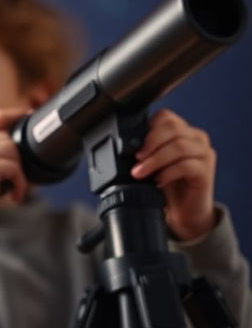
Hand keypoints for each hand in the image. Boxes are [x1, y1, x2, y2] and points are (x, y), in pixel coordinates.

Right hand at [0, 107, 29, 233]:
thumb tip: (22, 136)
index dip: (16, 114)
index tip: (30, 115)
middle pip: (10, 137)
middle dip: (16, 159)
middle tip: (8, 179)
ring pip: (14, 151)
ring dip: (18, 172)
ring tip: (9, 186)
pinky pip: (15, 168)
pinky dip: (19, 183)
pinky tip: (13, 194)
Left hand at [131, 109, 216, 240]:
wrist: (184, 211)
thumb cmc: (167, 183)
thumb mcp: (151, 163)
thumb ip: (143, 151)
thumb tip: (121, 146)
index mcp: (181, 131)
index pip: (165, 117)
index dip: (147, 128)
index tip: (132, 145)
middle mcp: (195, 138)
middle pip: (172, 128)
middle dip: (150, 143)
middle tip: (135, 159)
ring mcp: (204, 153)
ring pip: (179, 146)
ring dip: (155, 160)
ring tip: (140, 173)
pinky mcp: (206, 171)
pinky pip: (187, 165)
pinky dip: (168, 173)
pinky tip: (158, 181)